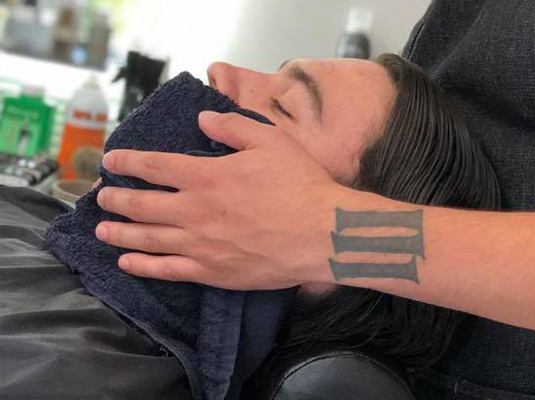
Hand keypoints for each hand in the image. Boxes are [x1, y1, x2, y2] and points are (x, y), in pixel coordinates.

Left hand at [94, 111, 348, 289]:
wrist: (322, 234)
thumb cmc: (300, 184)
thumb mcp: (270, 141)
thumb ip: (232, 127)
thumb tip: (201, 119)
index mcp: (206, 176)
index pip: (154, 166)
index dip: (128, 162)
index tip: (110, 161)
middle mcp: (194, 211)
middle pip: (142, 204)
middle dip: (116, 198)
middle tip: (100, 196)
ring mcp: (200, 245)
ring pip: (147, 238)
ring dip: (119, 232)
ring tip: (101, 228)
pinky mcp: (211, 272)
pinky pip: (167, 270)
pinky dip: (142, 266)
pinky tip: (127, 262)